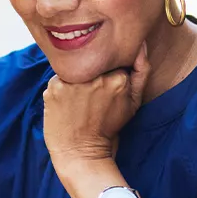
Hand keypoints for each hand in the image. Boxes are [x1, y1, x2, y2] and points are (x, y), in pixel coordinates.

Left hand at [42, 42, 149, 168]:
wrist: (81, 153)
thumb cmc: (109, 127)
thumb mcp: (133, 102)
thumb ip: (142, 72)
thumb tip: (140, 44)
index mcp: (118, 78)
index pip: (110, 59)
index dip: (106, 70)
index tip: (104, 86)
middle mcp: (95, 77)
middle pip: (91, 61)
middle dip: (90, 73)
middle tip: (89, 96)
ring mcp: (73, 81)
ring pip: (74, 67)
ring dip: (75, 79)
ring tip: (77, 101)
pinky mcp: (54, 87)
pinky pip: (58, 77)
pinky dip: (61, 88)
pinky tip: (66, 104)